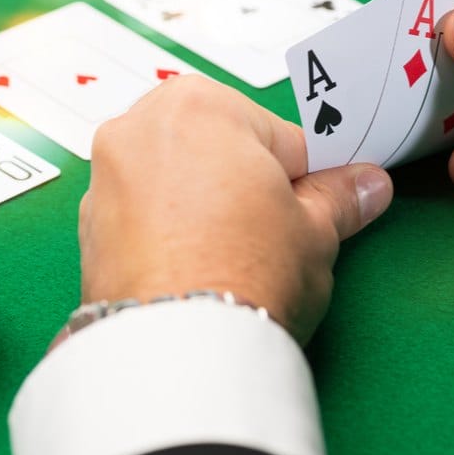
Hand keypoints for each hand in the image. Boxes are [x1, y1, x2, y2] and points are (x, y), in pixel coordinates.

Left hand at [79, 76, 392, 343]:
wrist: (178, 350)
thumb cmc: (244, 276)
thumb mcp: (314, 233)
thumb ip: (338, 198)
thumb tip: (365, 185)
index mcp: (200, 104)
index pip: (278, 135)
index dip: (304, 177)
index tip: (311, 203)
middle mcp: (140, 126)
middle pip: (218, 147)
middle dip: (245, 183)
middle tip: (270, 234)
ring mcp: (105, 177)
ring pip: (176, 179)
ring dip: (203, 205)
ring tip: (231, 256)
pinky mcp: (88, 226)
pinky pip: (143, 214)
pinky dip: (166, 232)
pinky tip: (193, 269)